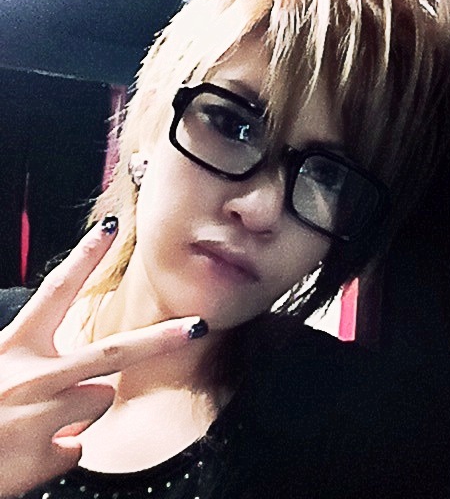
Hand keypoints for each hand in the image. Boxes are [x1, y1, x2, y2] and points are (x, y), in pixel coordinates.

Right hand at [0, 218, 204, 496]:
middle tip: (198, 325)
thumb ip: (31, 361)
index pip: (56, 289)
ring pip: (96, 400)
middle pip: (113, 351)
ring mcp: (41, 416)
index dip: (86, 255)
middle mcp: (31, 376)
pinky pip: (77, 447)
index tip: (112, 226)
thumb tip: (80, 372)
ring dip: (77, 410)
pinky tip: (28, 452)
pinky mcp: (45, 455)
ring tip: (32, 423)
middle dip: (161, 338)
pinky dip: (59, 449)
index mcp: (12, 346)